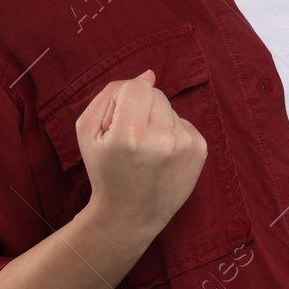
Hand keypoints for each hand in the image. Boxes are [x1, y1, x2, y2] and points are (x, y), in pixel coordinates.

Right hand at [75, 69, 207, 242]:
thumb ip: (110, 94)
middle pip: (156, 94)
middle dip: (142, 109)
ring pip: (171, 108)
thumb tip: (149, 74)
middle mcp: (161, 139)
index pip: (137, 86)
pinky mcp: (200, 150)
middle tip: (131, 140)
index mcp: (129, 134)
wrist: (130, 213)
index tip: (119, 122)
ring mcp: (185, 145)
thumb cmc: (105, 169)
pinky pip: (184, 123)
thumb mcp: (88, 131)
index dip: (124, 100)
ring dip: (158, 121)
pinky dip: (173, 133)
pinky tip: (162, 155)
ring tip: (147, 149)